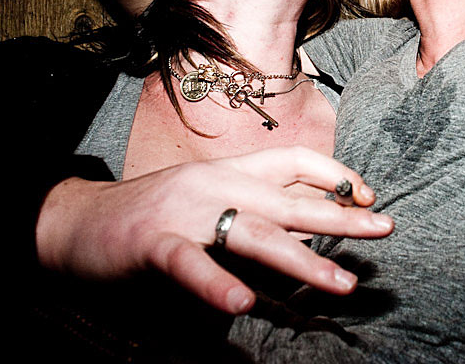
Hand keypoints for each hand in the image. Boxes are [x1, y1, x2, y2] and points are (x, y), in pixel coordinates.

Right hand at [36, 147, 393, 314]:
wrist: (79, 220)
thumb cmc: (154, 215)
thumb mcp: (210, 201)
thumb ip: (254, 211)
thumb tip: (306, 232)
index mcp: (230, 172)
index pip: (293, 160)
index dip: (335, 174)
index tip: (369, 195)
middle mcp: (215, 185)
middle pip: (289, 199)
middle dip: (341, 217)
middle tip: (385, 229)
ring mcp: (184, 212)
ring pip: (252, 233)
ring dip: (303, 260)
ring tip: (342, 283)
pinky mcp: (151, 244)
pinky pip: (188, 264)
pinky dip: (214, 283)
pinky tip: (242, 304)